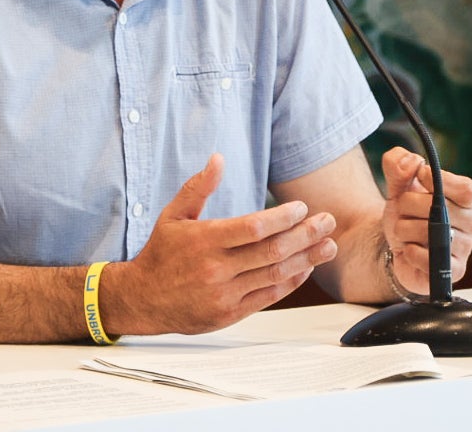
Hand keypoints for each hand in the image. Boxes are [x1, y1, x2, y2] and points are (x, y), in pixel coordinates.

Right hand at [104, 152, 338, 334]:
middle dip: (306, 235)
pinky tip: (305, 267)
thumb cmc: (161, 253)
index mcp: (204, 241)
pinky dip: (290, 282)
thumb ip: (198, 187)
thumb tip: (218, 158)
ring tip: (328, 246)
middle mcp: (216, 269)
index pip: (253, 227)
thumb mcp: (173, 215)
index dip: (283, 217)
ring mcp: (224, 294)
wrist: (142, 299)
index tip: (301, 208)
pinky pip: (268, 297)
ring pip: (275, 275)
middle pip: (272, 250)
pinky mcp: (230, 313)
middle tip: (328, 222)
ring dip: (307, 259)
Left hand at [380, 148, 471, 295]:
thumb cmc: (406, 211)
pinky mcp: (454, 272)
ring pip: (429, 233)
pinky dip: (409, 251)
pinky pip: (427, 259)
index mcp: (465, 199)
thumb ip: (398, 163)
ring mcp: (464, 249)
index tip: (419, 176)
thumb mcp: (397, 183)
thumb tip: (412, 162)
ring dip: (404, 228)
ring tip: (402, 230)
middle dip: (408, 204)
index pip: (466, 190)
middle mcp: (470, 223)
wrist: (398, 245)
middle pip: (440, 208)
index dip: (440, 181)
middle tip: (402, 209)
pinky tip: (409, 249)